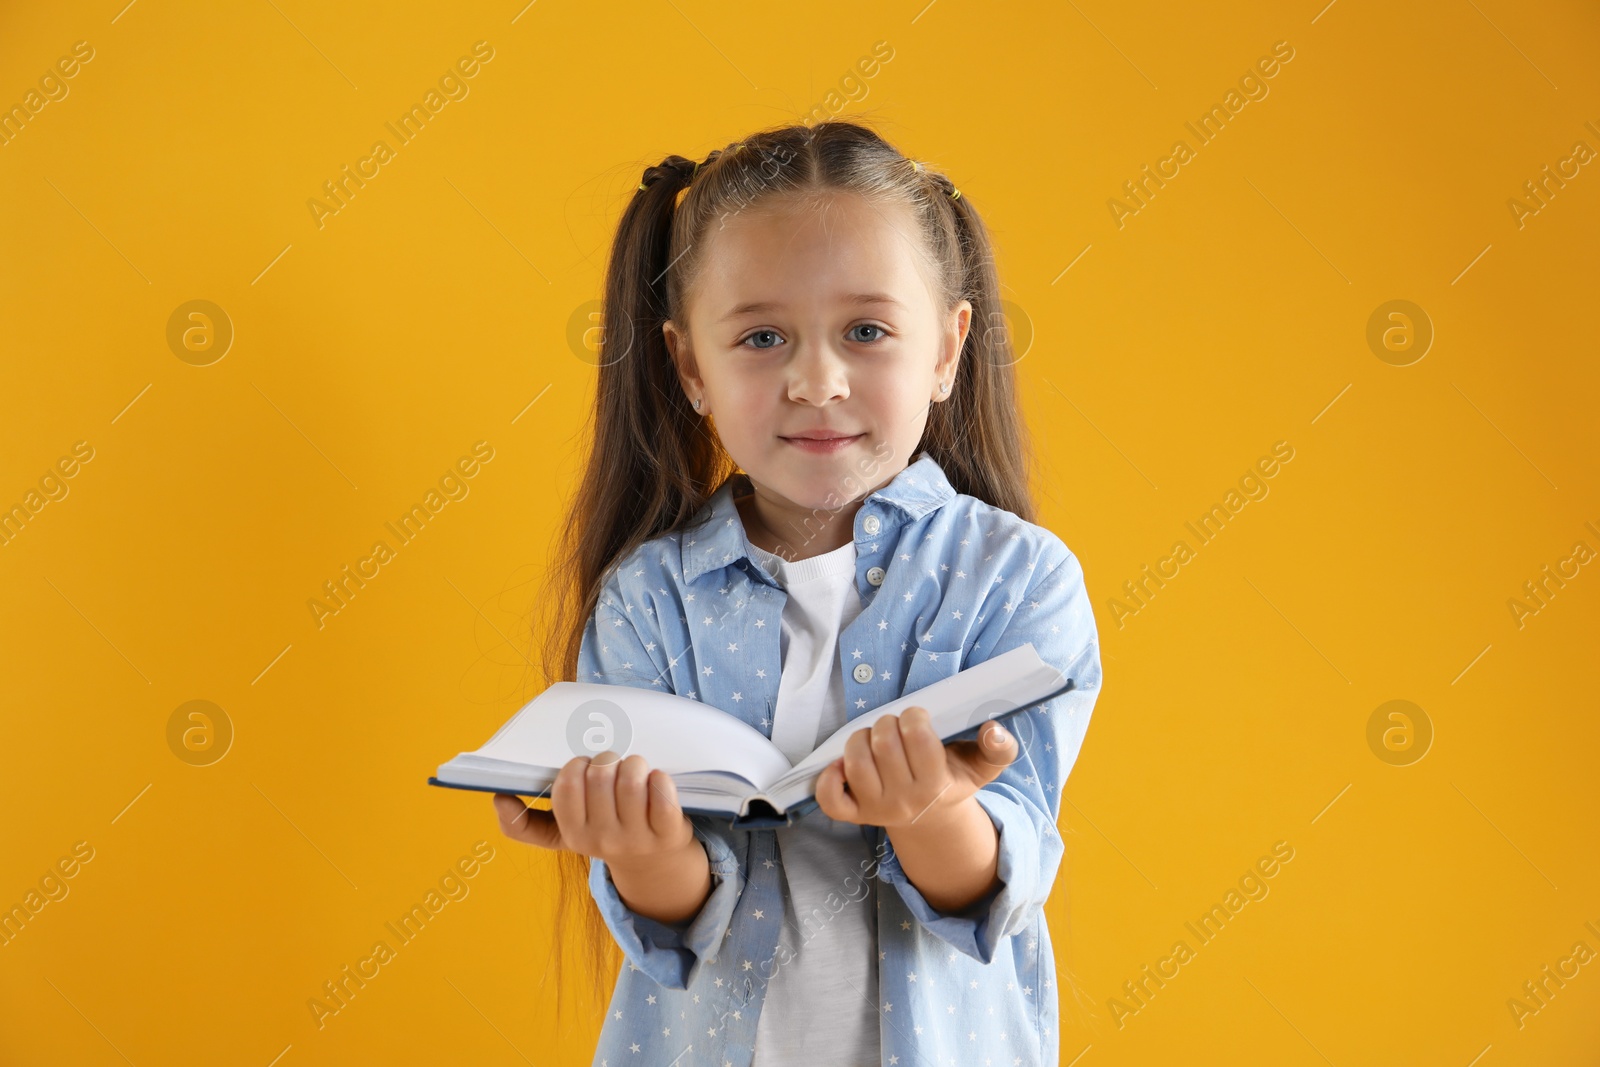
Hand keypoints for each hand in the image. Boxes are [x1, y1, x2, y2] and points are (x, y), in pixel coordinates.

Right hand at [492, 751, 695, 864]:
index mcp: (573, 835)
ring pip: (631, 777)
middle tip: (613, 768)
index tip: (584, 768)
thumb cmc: (604, 833)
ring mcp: (636, 838)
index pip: (566, 787)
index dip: (576, 766)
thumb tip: (498, 800)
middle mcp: (603, 840)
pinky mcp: (668, 832)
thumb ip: (525, 823)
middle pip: (600, 774)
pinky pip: (661, 789)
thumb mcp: (562, 835)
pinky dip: (659, 777)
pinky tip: (656, 782)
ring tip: (634, 771)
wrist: (654, 864)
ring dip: (634, 763)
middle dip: (607, 759)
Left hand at [814, 706, 1018, 828]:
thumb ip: (999, 749)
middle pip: (884, 745)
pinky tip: (841, 763)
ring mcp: (876, 809)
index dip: (914, 716)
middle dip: (888, 722)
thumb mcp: (983, 767)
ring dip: (860, 738)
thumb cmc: (954, 780)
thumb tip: (994, 729)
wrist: (933, 817)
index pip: (918, 739)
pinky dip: (829, 778)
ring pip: (855, 763)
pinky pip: (830, 799)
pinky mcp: (854, 814)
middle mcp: (904, 801)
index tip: (917, 717)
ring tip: (874, 737)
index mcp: (936, 786)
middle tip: (897, 725)